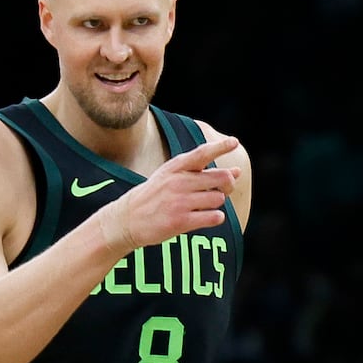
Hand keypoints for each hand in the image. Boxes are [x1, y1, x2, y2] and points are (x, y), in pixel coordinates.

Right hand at [100, 136, 241, 253]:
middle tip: (220, 190)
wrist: (126, 219)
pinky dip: (216, 217)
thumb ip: (200, 172)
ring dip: (217, 203)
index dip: (221, 147)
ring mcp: (179, 201)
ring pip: (219, 198)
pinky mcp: (180, 221)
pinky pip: (214, 217)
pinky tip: (207, 217)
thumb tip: (236, 171)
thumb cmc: (154, 196)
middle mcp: (178, 182)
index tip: (235, 142)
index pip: (202, 153)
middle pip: (221, 178)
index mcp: (175, 167)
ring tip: (203, 206)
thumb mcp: (169, 175)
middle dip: (227, 184)